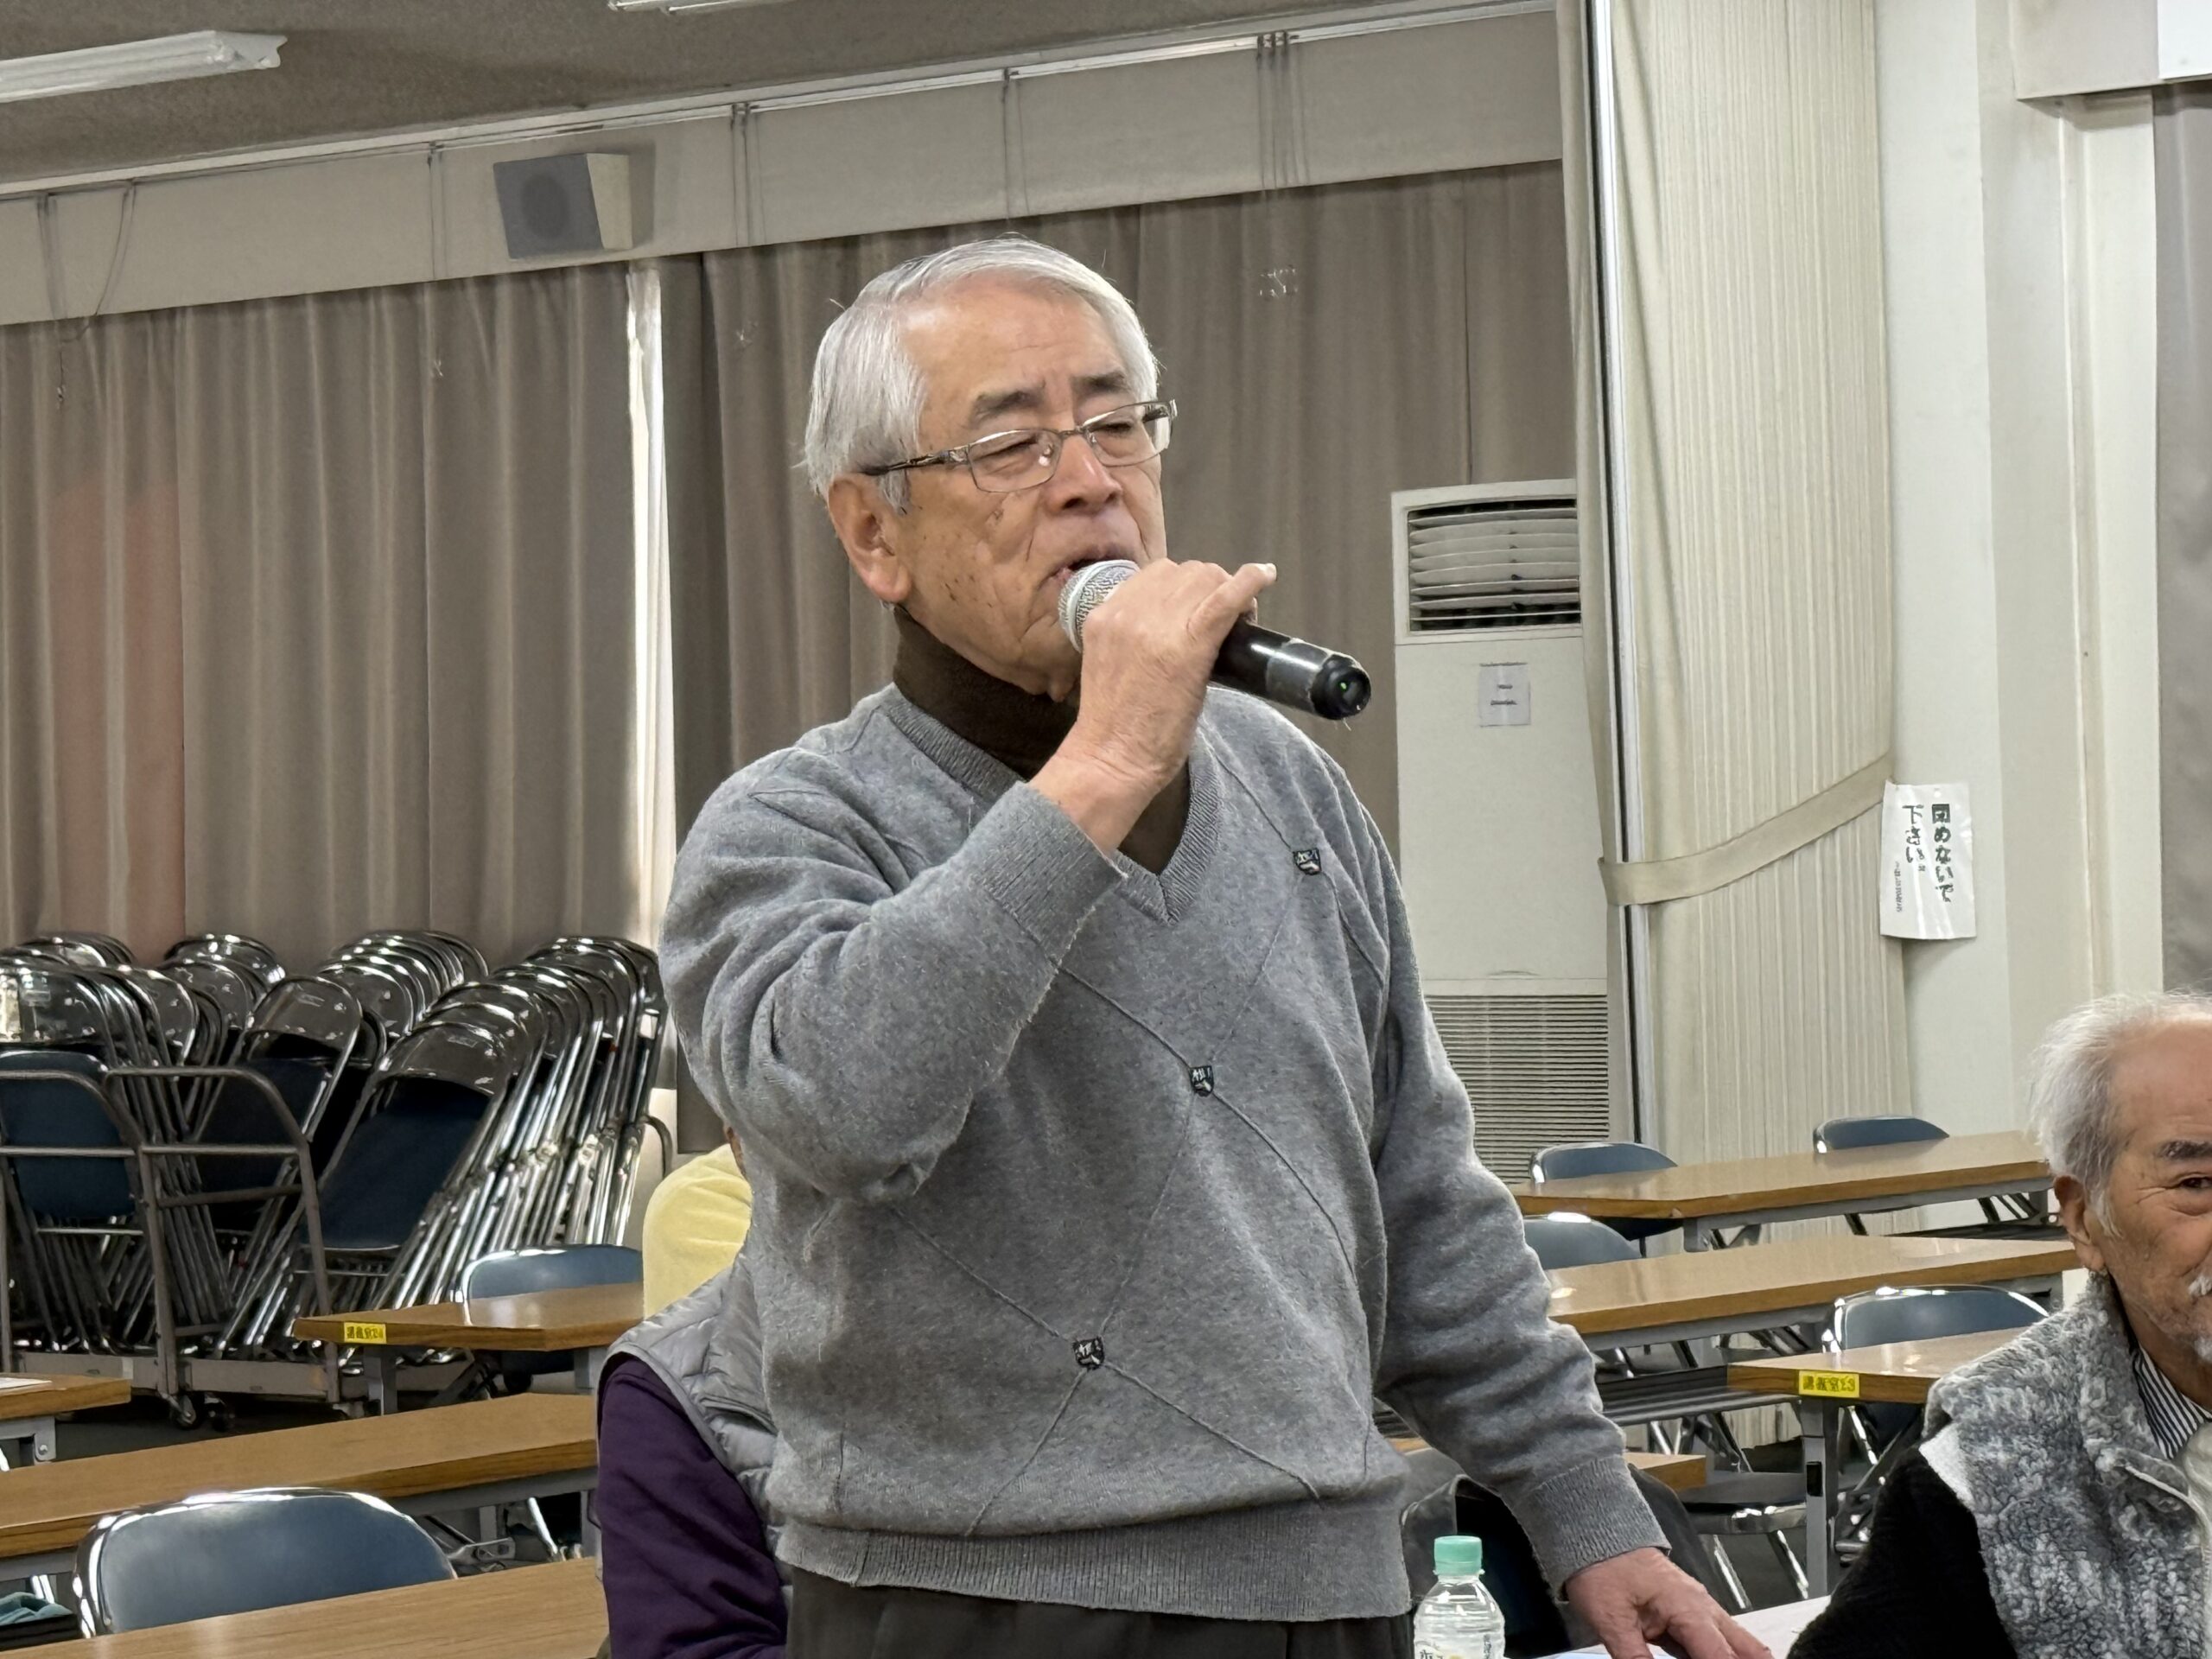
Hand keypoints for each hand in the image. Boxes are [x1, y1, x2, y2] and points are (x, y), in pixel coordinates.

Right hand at [1034, 559, 1274, 850]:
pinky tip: (1265, 577)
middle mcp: (1128, 610)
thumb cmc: (1113, 726)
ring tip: (1240, 619)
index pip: (1156, 575)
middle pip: (1185, 572)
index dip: (1186, 586)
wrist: (1110, 760)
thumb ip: (1132, 636)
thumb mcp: (1111, 663)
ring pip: (1206, 578)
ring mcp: (1156, 626)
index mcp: (1105, 614)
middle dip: (1211, 586)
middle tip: (1227, 617)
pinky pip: (1225, 598)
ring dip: (1228, 589)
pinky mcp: (1188, 646)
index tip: (1198, 607)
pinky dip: (1250, 582)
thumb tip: (1173, 624)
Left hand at [1563, 1548, 1770, 1658]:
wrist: (1597, 1537)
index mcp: (1689, 1608)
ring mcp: (1699, 1612)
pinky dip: (1715, 1657)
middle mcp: (1703, 1609)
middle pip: (1746, 1649)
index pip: (1721, 1656)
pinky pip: (1712, 1644)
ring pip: (1734, 1646)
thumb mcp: (1611, 1620)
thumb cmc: (1603, 1568)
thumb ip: (1634, 1658)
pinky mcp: (1688, 1617)